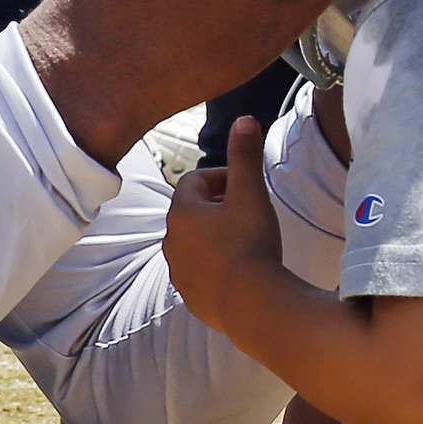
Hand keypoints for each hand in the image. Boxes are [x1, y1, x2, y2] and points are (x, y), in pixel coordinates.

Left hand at [156, 114, 280, 317]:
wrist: (251, 304)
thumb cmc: (250, 243)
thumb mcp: (251, 193)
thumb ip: (245, 155)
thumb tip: (244, 119)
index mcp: (181, 213)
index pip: (194, 181)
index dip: (221, 177)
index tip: (244, 186)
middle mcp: (171, 242)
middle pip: (192, 213)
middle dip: (217, 208)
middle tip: (248, 211)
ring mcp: (178, 272)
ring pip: (194, 245)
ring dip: (214, 238)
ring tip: (245, 242)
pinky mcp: (190, 297)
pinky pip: (200, 274)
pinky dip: (216, 267)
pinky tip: (240, 270)